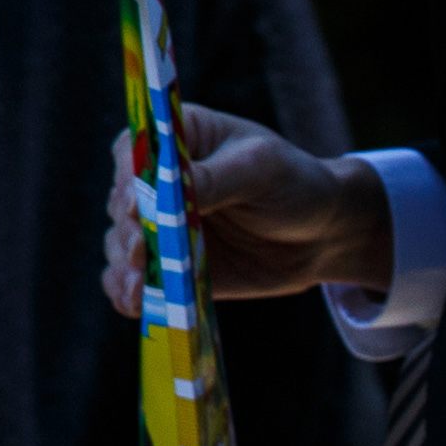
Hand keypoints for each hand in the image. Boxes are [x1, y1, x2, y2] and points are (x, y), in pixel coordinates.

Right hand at [100, 104, 390, 317]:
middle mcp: (157, 184)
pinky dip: (131, 293)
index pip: (132, 154)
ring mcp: (160, 229)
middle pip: (123, 205)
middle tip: (141, 251)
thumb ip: (215, 178)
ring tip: (140, 286)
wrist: (323, 234)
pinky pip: (136, 283)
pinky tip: (138, 303)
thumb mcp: (261, 169)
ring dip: (127, 267)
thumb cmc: (293, 184)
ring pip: (122, 246)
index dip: (131, 180)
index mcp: (174, 142)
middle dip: (130, 230)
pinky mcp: (169, 268)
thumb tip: (169, 190)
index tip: (138, 206)